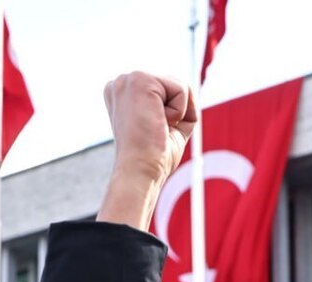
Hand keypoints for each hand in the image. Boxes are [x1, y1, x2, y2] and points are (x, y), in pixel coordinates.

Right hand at [98, 73, 196, 227]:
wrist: (140, 172)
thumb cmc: (153, 157)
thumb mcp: (168, 125)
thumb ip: (177, 105)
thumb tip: (190, 89)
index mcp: (123, 94)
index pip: (165, 92)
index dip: (170, 115)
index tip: (150, 133)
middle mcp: (121, 82)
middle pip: (173, 85)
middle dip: (176, 113)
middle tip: (155, 132)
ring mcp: (128, 79)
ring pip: (179, 86)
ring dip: (177, 113)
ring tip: (156, 127)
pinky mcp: (139, 80)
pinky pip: (181, 89)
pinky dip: (179, 112)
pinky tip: (158, 123)